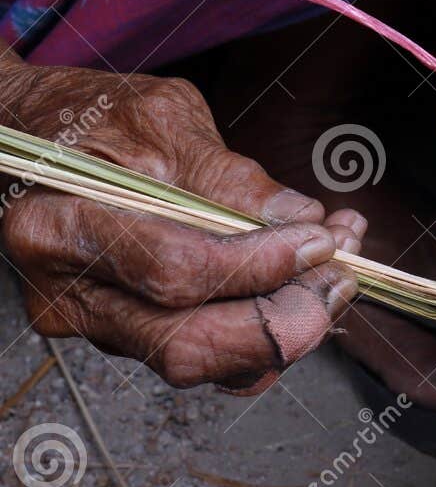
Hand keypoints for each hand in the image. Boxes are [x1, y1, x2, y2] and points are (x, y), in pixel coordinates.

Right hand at [0, 62, 363, 392]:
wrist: (40, 140)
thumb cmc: (94, 120)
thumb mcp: (159, 120)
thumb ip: (225, 175)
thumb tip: (300, 218)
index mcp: (56, 231)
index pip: (175, 273)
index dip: (261, 263)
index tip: (323, 236)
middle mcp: (71, 297)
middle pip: (189, 347)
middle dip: (285, 320)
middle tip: (344, 273)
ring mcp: (101, 328)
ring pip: (209, 366)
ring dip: (290, 329)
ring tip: (339, 273)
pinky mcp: (135, 338)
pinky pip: (214, 361)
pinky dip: (273, 334)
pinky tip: (310, 287)